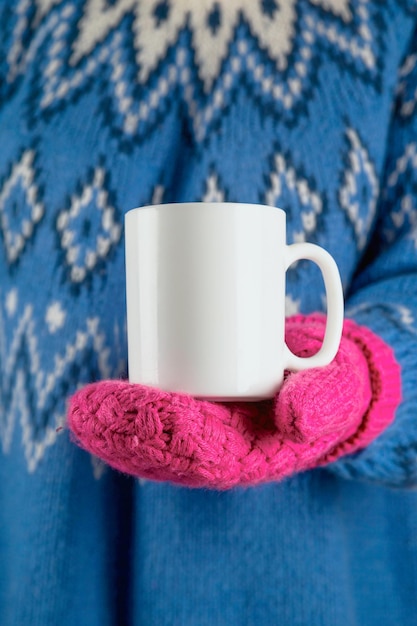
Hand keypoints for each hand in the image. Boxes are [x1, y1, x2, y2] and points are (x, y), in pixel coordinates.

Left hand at [67, 315, 400, 488]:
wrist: (332, 385)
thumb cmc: (334, 388)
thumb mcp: (339, 393)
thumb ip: (323, 401)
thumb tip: (291, 414)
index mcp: (253, 455)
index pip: (197, 453)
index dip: (157, 431)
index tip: (120, 406)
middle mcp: (226, 450)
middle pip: (166, 452)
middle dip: (123, 434)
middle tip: (84, 410)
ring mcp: (212, 433)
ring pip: (155, 443)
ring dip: (116, 430)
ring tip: (81, 410)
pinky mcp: (204, 412)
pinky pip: (161, 425)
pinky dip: (129, 417)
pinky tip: (100, 406)